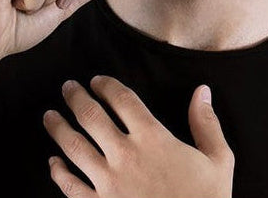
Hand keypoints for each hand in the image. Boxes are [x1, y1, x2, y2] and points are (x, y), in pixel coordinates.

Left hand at [43, 76, 234, 197]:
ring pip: (74, 147)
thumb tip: (202, 91)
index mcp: (153, 138)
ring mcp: (108, 184)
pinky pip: (71, 188)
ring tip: (49, 116)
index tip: (96, 80)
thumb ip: (207, 124)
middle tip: (67, 88)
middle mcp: (125, 155)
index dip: (106, 85)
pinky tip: (52, 163)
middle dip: (76, 98)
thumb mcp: (218, 161)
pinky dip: (58, 174)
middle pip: (91, 116)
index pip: (122, 100)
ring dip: (58, 128)